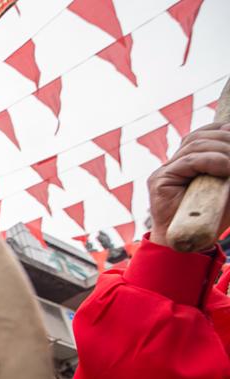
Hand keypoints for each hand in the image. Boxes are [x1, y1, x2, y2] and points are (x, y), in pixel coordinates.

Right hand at [147, 122, 229, 247]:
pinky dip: (211, 161)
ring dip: (222, 150)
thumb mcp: (227, 190)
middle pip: (198, 137)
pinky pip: (189, 161)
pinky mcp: (160, 181)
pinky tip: (226, 167)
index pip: (200, 135)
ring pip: (194, 146)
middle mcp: (172, 165)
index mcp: (185, 164)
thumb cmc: (210, 219)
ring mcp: (164, 172)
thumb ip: (228, 172)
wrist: (188, 244)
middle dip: (225, 140)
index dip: (219, 130)